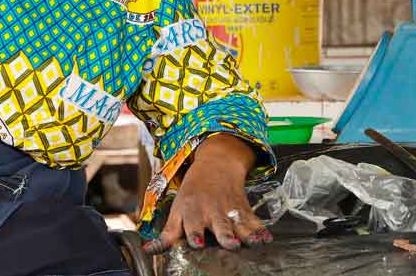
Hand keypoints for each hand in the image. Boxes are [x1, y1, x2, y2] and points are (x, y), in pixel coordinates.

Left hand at [144, 135, 270, 253]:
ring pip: (240, 224)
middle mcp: (213, 212)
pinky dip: (262, 229)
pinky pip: (254, 221)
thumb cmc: (193, 192)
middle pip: (220, 226)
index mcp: (193, 212)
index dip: (194, 234)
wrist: (217, 164)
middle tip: (231, 243)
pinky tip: (267, 238)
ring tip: (255, 243)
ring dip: (248, 234)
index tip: (197, 243)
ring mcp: (230, 210)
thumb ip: (167, 233)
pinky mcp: (244, 210)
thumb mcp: (178, 209)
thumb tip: (148, 251)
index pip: (193, 225)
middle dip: (226, 235)